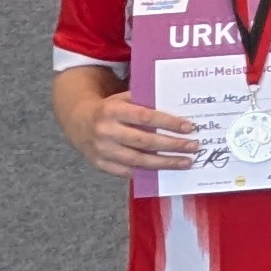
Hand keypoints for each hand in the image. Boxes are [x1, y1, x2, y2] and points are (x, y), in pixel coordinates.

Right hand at [82, 92, 202, 175]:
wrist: (77, 121)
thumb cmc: (110, 108)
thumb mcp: (123, 98)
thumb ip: (145, 102)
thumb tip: (178, 108)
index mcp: (112, 111)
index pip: (145, 117)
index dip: (168, 123)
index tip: (189, 127)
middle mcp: (106, 131)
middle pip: (144, 141)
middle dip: (172, 145)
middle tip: (193, 146)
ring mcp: (102, 150)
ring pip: (138, 160)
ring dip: (165, 163)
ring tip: (186, 162)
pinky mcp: (100, 164)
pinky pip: (127, 172)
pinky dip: (147, 172)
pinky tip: (165, 171)